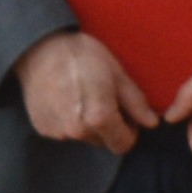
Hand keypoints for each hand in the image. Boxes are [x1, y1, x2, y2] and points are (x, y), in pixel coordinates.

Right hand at [13, 28, 156, 154]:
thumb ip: (136, 103)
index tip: (124, 114)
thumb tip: (152, 123)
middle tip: (102, 99)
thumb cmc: (81, 55)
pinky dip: (67, 120)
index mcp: (99, 118)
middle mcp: (78, 131)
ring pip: (83, 137)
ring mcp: (58, 131)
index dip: (129, 131)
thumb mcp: (116, 73)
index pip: (123, 145)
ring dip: (87, 124)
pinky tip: (64, 99)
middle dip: (108, 126)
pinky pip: (64, 131)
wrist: (39, 47)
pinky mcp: (43, 128)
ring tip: (80, 96)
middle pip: (103, 142)